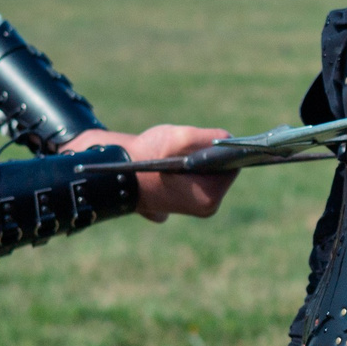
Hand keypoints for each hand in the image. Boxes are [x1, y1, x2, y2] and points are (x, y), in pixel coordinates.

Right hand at [62, 125, 236, 220]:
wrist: (115, 172)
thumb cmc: (145, 157)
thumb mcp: (178, 138)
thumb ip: (209, 137)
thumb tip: (231, 138)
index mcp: (208, 198)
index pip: (231, 166)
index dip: (220, 150)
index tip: (205, 141)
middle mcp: (206, 208)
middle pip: (220, 171)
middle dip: (208, 156)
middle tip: (184, 149)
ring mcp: (196, 208)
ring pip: (208, 173)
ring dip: (198, 160)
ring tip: (175, 156)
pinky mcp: (185, 202)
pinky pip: (198, 178)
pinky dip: (190, 168)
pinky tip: (172, 163)